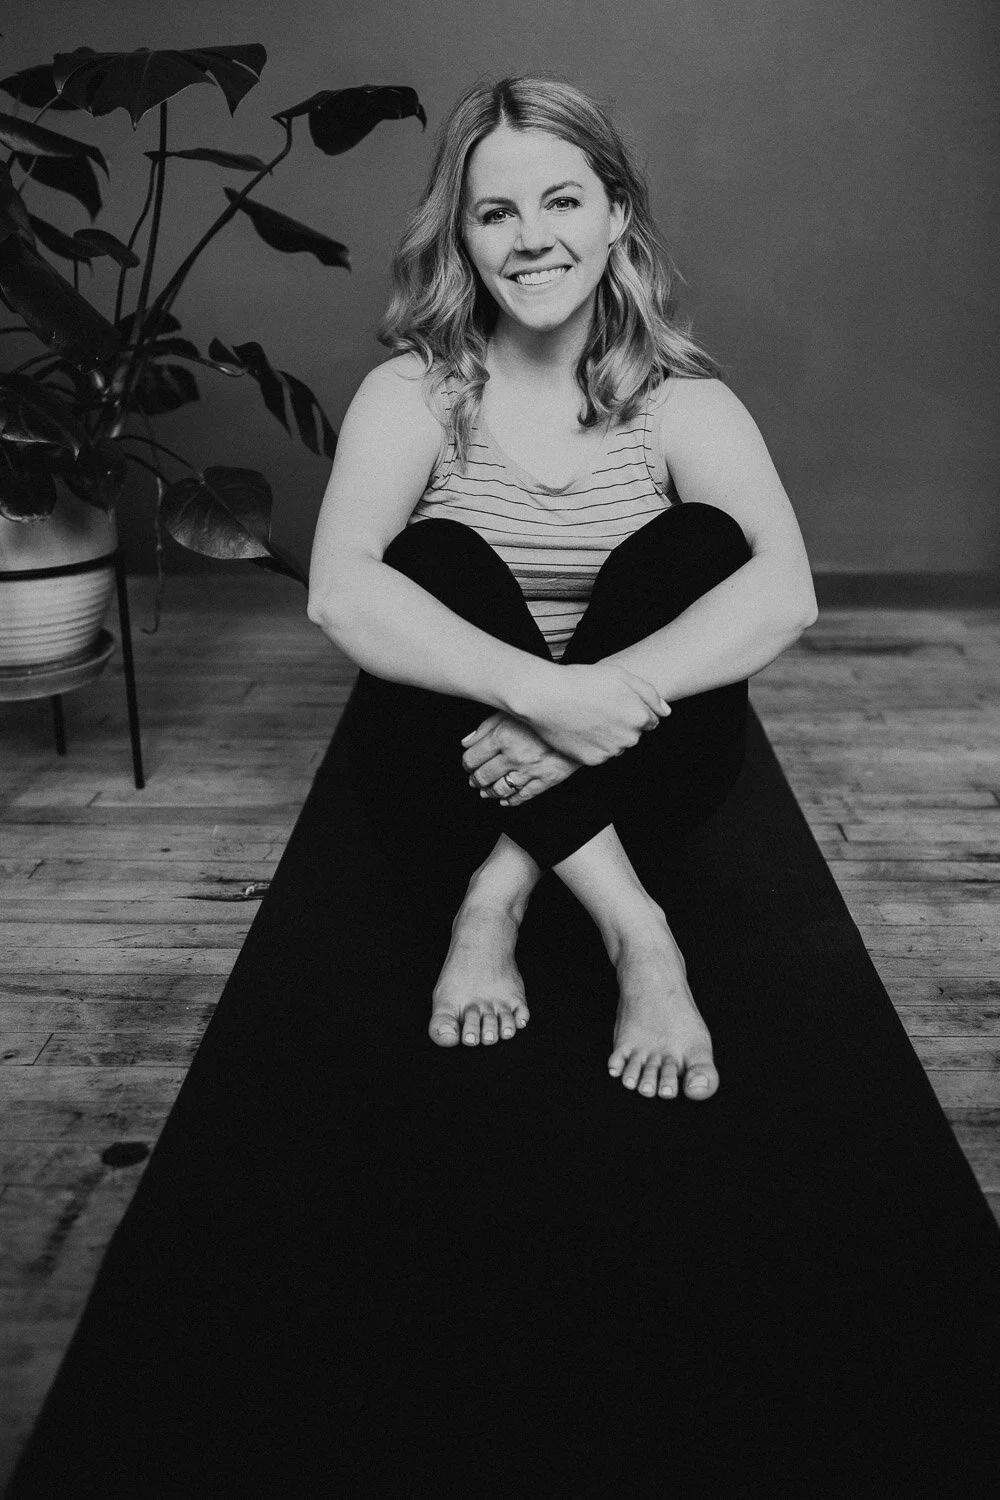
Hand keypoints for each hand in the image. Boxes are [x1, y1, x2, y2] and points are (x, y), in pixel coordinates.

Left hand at [461, 712, 578, 805]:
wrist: (580, 719)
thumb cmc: (544, 711)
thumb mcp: (512, 710)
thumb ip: (486, 726)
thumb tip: (466, 742)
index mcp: (502, 736)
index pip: (473, 758)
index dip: (467, 763)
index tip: (468, 763)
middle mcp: (514, 756)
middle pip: (484, 775)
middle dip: (475, 779)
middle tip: (473, 780)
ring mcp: (530, 770)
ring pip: (501, 789)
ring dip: (489, 792)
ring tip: (485, 792)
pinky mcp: (547, 779)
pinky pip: (524, 795)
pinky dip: (511, 801)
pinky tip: (505, 801)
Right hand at [516, 660, 669, 766]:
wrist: (546, 696)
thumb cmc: (583, 681)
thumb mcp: (621, 676)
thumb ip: (650, 694)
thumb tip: (666, 713)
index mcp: (640, 716)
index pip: (650, 720)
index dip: (633, 709)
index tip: (615, 702)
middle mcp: (630, 738)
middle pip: (634, 735)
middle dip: (623, 724)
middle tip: (599, 707)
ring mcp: (611, 751)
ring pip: (617, 746)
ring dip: (608, 736)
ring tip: (587, 717)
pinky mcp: (592, 760)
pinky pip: (600, 755)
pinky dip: (593, 745)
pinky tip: (580, 729)